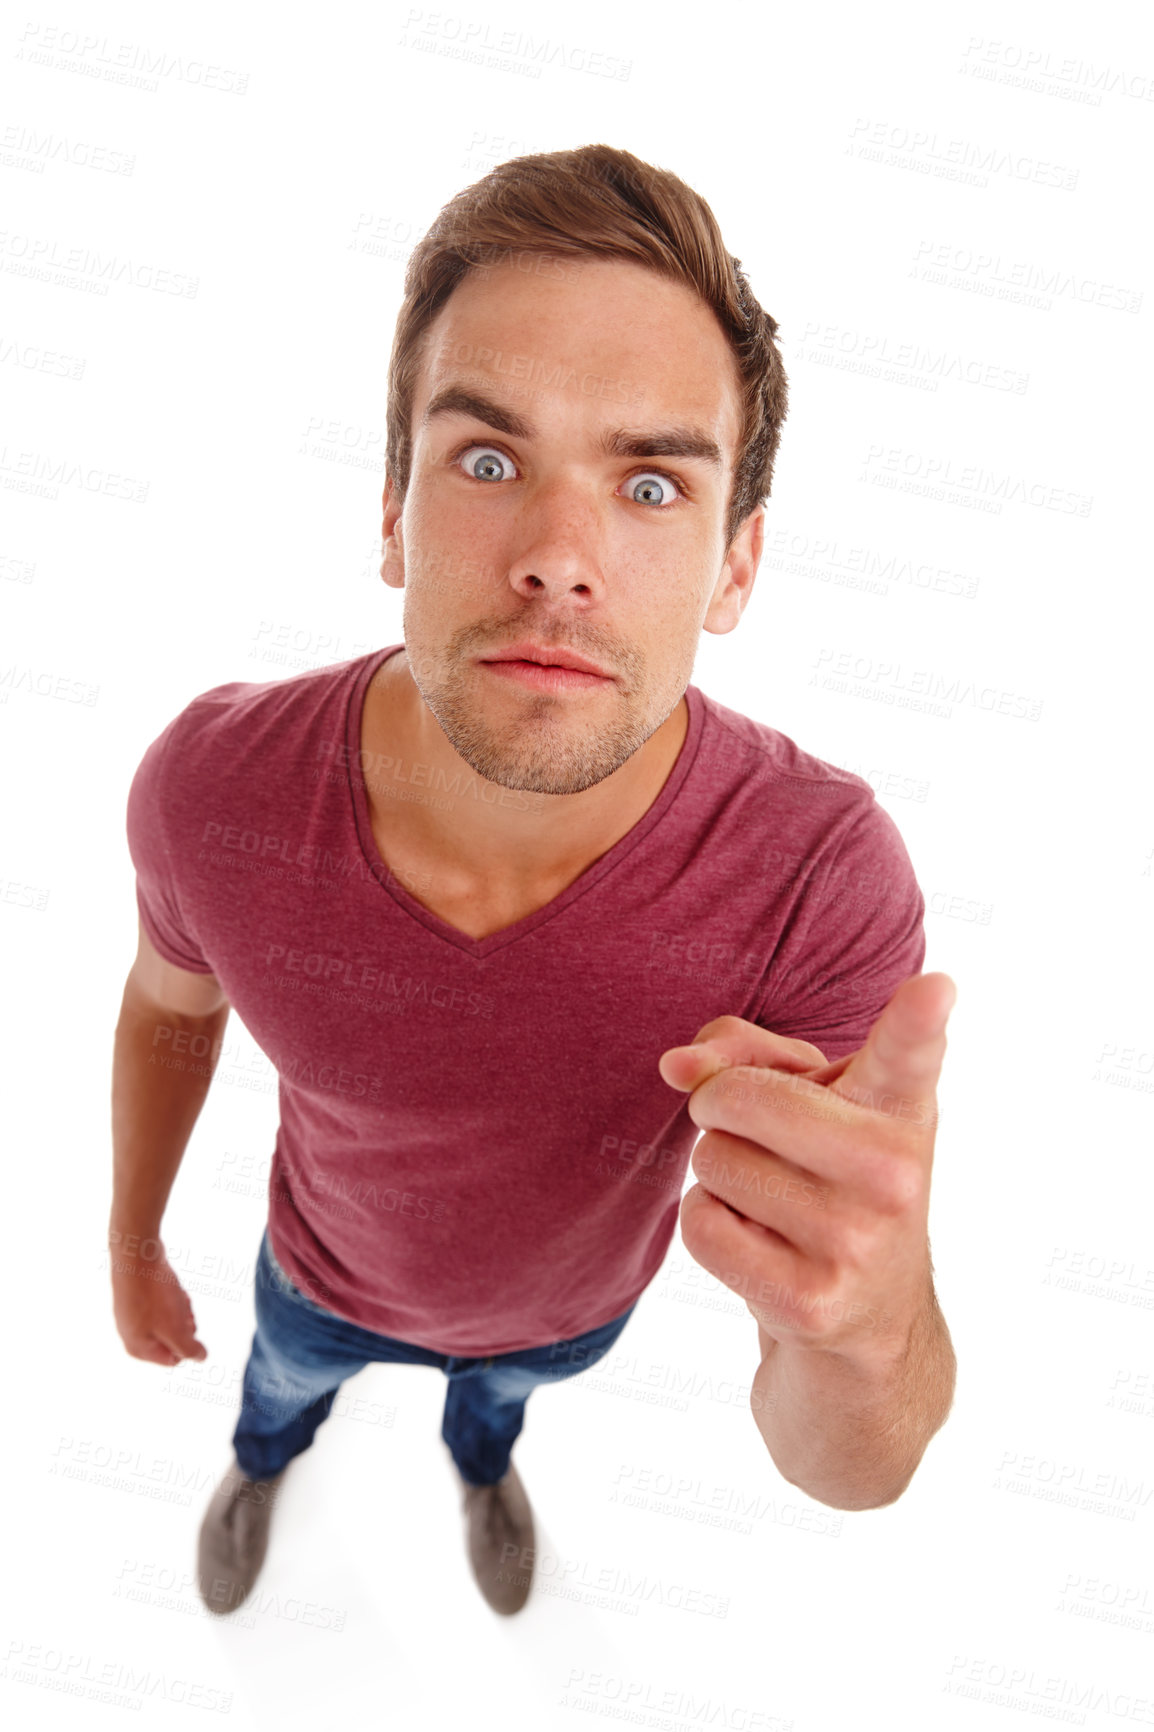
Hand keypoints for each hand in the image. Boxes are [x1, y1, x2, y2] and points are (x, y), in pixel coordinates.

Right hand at [110, 1239, 207, 1366]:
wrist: (136, 1255)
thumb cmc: (153, 1296)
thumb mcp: (175, 1329)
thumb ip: (189, 1349)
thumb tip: (201, 1357)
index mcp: (138, 1348)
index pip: (174, 1359)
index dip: (186, 1342)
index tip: (186, 1323)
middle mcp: (132, 1334)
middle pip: (173, 1338)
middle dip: (184, 1323)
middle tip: (179, 1306)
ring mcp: (133, 1314)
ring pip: (170, 1318)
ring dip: (180, 1307)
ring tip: (174, 1293)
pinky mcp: (138, 1296)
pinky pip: (163, 1303)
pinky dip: (172, 1295)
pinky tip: (171, 1285)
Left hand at [658, 973, 955, 1360]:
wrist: (867, 1321)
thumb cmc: (827, 1177)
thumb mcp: (808, 1099)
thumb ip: (742, 1053)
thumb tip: (676, 1066)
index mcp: (900, 1106)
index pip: (909, 1052)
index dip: (920, 1017)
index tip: (935, 989)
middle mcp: (894, 1172)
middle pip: (739, 1097)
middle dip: (719, 1109)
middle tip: (759, 1138)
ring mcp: (857, 1241)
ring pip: (713, 1161)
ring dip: (721, 1175)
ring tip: (777, 1202)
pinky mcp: (811, 1301)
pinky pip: (700, 1225)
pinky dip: (710, 1227)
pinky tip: (761, 1244)